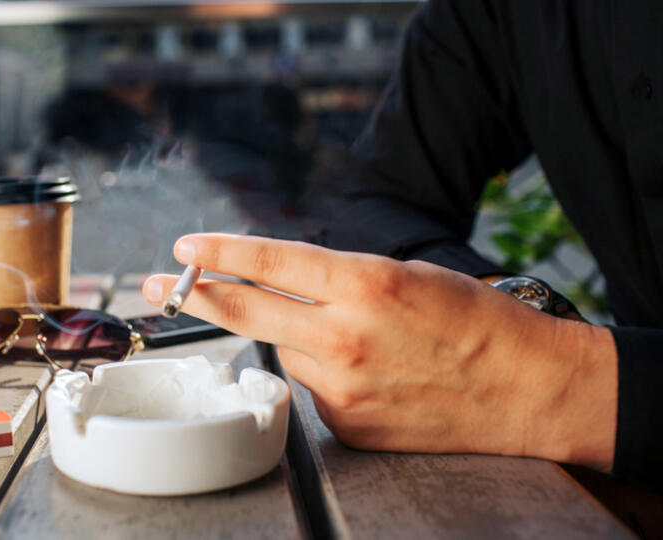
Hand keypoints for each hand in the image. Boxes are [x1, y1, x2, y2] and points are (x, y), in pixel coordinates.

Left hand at [143, 234, 617, 469]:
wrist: (524, 389)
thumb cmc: (474, 321)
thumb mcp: (407, 275)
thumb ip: (338, 279)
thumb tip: (279, 281)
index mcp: (365, 285)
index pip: (272, 261)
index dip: (222, 251)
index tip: (185, 248)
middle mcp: (345, 336)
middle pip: (248, 312)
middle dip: (197, 296)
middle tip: (159, 288)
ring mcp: (343, 385)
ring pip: (285, 350)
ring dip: (298, 337)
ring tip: (357, 338)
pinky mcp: (346, 423)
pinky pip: (312, 387)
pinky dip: (325, 373)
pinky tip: (369, 372)